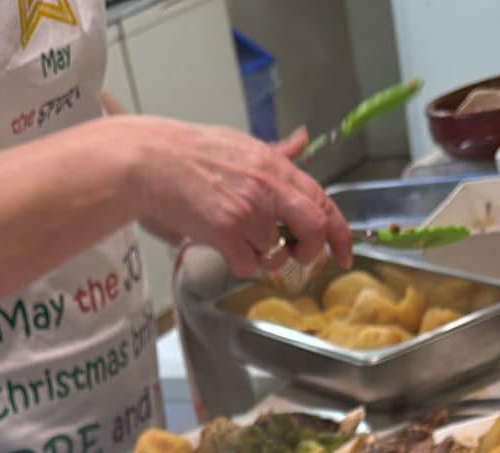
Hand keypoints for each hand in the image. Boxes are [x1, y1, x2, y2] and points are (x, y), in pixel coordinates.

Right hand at [123, 118, 351, 274]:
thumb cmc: (195, 154)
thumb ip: (279, 152)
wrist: (155, 162)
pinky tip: (221, 243)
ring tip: (238, 236)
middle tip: (296, 254)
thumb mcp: (244, 145)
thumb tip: (303, 139)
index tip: (344, 254)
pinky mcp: (226, 232)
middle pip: (313, 228)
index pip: (323, 201)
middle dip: (310, 250)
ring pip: (274, 253)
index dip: (339, 232)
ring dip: (261, 255)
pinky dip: (238, 263)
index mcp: (276, 167)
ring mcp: (248, 212)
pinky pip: (247, 266)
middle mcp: (268, 189)